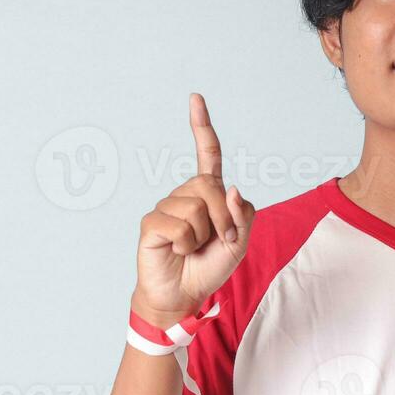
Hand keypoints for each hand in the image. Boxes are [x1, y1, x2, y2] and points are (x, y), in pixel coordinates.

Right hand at [132, 92, 254, 326]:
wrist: (184, 296)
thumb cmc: (209, 267)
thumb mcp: (239, 244)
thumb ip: (243, 216)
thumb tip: (233, 188)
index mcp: (207, 194)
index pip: (207, 155)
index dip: (202, 127)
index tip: (195, 99)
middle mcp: (185, 195)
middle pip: (209, 185)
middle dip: (223, 217)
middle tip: (219, 241)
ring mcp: (166, 207)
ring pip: (195, 208)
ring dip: (204, 235)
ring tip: (193, 250)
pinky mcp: (151, 224)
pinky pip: (178, 225)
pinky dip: (185, 244)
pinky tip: (178, 252)